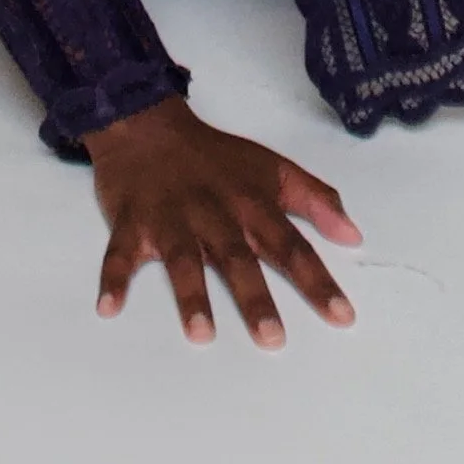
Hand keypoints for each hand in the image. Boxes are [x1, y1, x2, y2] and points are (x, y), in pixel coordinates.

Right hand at [85, 96, 361, 347]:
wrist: (148, 124)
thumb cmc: (215, 156)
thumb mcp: (273, 168)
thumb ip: (316, 198)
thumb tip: (354, 235)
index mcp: (251, 203)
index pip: (291, 244)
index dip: (317, 280)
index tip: (342, 316)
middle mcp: (214, 213)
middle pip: (238, 258)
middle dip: (255, 298)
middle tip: (273, 338)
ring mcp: (170, 219)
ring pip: (182, 259)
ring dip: (191, 295)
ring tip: (202, 334)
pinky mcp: (131, 223)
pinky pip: (120, 253)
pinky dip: (112, 278)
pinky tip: (109, 307)